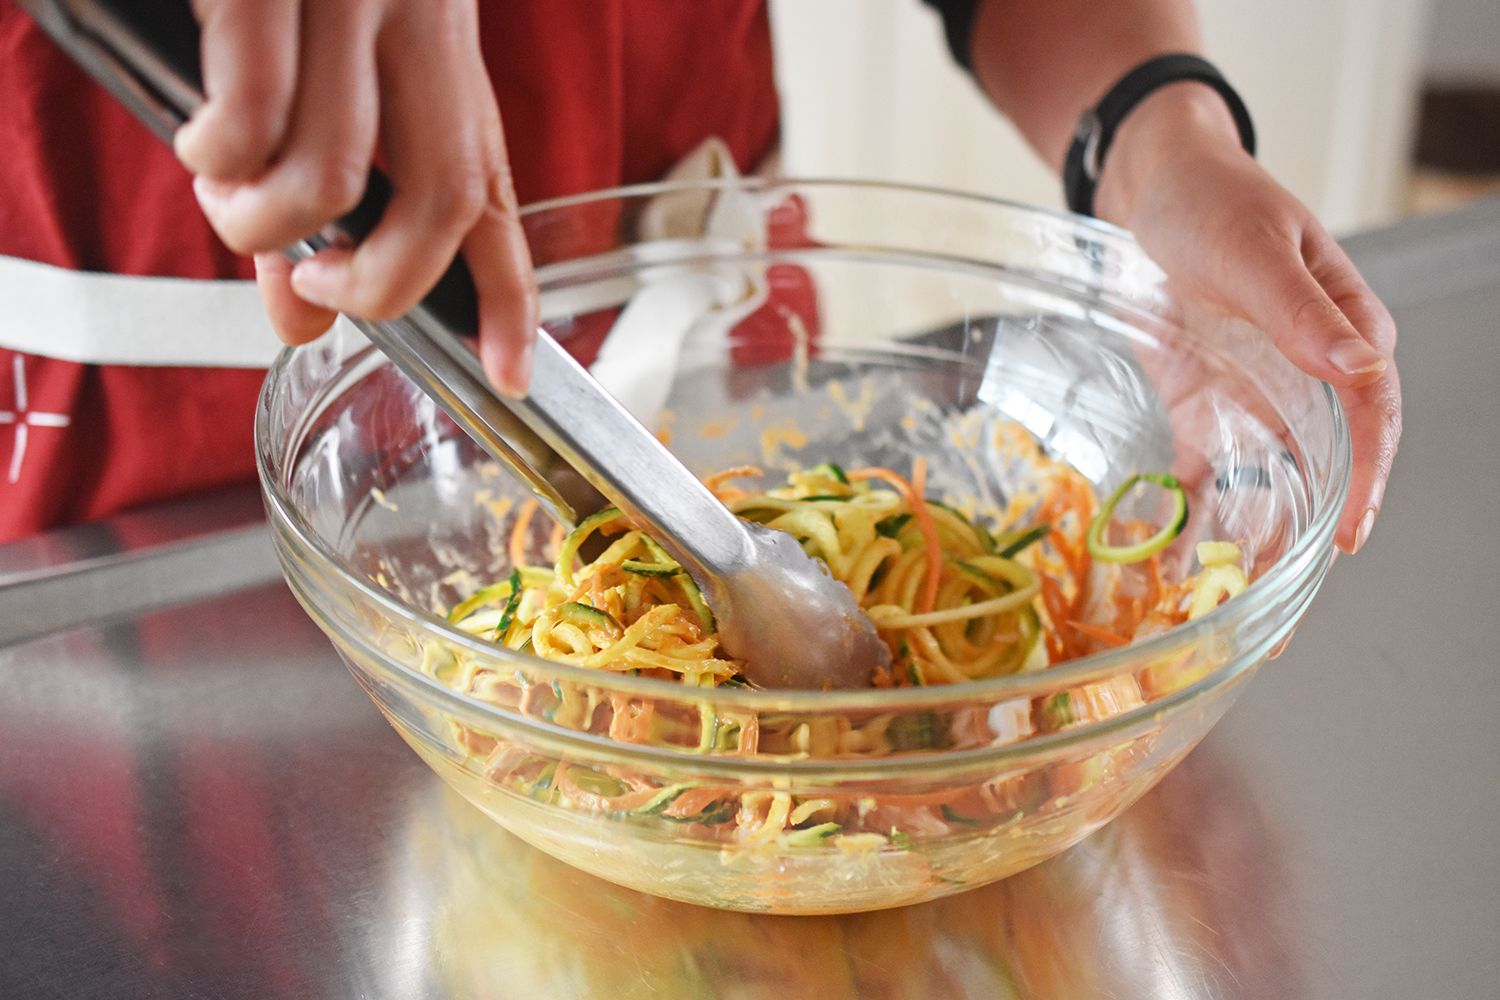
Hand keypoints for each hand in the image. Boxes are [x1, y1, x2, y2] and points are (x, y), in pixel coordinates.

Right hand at [172, 0, 537, 395]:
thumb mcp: (335, 68)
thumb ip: (324, 196)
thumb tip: (297, 318)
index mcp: (443, 54)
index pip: (495, 193)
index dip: (511, 297)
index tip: (511, 374)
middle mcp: (419, 27)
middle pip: (444, 201)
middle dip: (378, 285)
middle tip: (319, 291)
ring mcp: (351, 1)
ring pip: (336, 175)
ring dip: (270, 228)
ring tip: (231, 203)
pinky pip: (253, 112)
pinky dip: (219, 157)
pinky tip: (200, 140)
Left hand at [1096, 83, 1400, 554]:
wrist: (1147, 185)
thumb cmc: (1212, 200)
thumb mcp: (1253, 250)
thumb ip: (1302, 310)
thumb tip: (1363, 364)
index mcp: (1342, 326)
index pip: (1372, 410)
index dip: (1368, 473)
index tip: (1350, 529)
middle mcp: (1305, 370)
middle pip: (1324, 459)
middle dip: (1311, 525)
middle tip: (1288, 589)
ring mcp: (1255, 391)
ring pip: (1270, 474)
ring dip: (1256, 531)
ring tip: (1236, 594)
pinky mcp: (1203, 404)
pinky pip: (1207, 466)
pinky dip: (1195, 511)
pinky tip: (1178, 558)